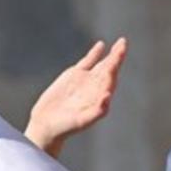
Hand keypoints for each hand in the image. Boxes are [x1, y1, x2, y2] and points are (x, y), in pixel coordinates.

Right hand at [25, 37, 127, 157]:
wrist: (47, 125)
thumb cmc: (66, 127)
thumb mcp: (82, 120)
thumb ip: (97, 111)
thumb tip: (108, 95)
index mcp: (100, 97)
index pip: (111, 78)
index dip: (116, 66)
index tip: (119, 55)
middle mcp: (95, 88)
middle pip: (110, 69)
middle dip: (117, 56)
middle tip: (123, 43)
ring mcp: (85, 80)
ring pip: (101, 64)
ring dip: (111, 54)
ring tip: (120, 43)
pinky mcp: (73, 76)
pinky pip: (87, 62)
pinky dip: (94, 53)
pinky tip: (101, 45)